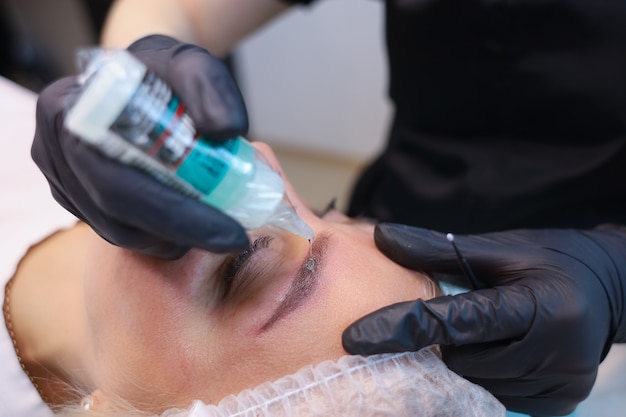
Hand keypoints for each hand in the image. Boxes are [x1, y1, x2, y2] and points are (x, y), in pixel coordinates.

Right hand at [32, 35, 249, 257]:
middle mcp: (54, 149)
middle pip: (115, 214)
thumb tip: (225, 130)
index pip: (118, 180)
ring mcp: (62, 178)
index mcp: (67, 111)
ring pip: (116, 230)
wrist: (142, 78)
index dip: (176, 214)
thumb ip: (211, 88)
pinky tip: (190, 226)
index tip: (232, 231)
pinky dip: (157, 235)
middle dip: (181, 232)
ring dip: (170, 238)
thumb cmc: (164, 71)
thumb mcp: (193, 65)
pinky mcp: (76, 197)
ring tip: (216, 228)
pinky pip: (116, 230)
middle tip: (233, 239)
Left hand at [342, 223, 625, 415]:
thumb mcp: (498, 248)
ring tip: (469, 335)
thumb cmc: (550, 259)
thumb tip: (382, 237)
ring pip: (475, 383)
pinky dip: (481, 375)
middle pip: (461, 361)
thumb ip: (438, 250)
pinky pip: (496, 396)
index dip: (400, 329)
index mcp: (538, 305)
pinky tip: (491, 352)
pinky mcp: (560, 402)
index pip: (456, 322)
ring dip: (458, 362)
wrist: (611, 288)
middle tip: (431, 323)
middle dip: (436, 345)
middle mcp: (554, 352)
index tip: (353, 338)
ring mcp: (560, 383)